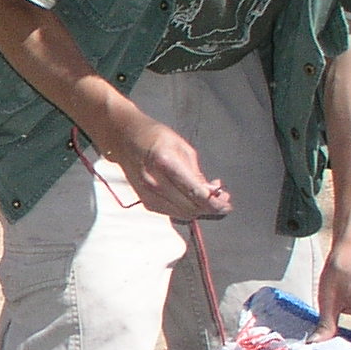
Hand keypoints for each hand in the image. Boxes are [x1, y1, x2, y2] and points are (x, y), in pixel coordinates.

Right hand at [102, 116, 231, 220]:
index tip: (227, 203)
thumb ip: (196, 171)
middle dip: (209, 207)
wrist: (123, 139)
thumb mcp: (181, 146)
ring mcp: (147, 194)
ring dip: (199, 209)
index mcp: (165, 163)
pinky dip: (185, 209)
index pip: (196, 193)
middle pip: (190, 207)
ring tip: (209, 199)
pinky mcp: (145, 201)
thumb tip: (211, 191)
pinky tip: (191, 199)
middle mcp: (155, 183)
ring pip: (182, 213)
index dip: (214, 202)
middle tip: (222, 200)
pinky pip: (171, 213)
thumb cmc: (153, 136)